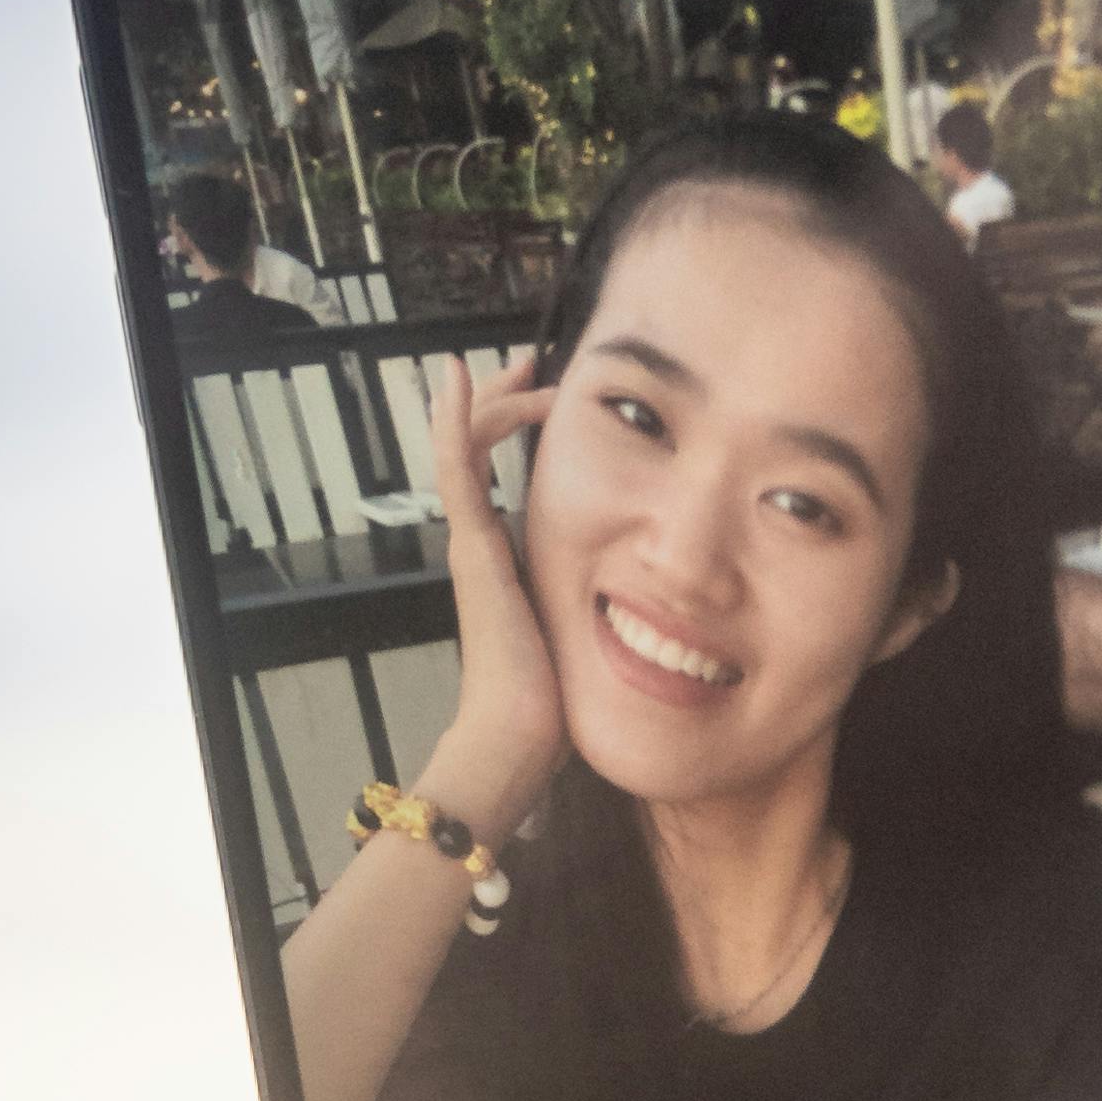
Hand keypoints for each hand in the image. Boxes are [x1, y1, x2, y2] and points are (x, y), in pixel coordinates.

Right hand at [418, 347, 565, 840]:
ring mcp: (471, 541)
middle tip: (534, 365)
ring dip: (492, 399)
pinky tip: (457, 379)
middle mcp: (482, 543)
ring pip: (466, 447)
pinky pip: (457, 468)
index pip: (503, 474)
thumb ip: (598, 612)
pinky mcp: (472, 546)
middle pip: (480, 449)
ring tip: (517, 363)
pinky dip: (454, 420)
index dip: (521, 431)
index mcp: (507, 559)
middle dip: (507, 400)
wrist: (517, 737)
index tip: (552, 397)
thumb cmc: (552, 702)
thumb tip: (647, 612)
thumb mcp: (582, 635)